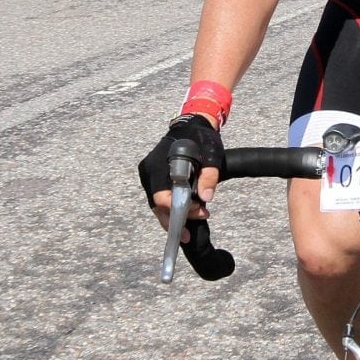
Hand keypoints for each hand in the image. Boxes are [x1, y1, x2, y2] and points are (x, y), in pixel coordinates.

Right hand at [137, 114, 223, 234]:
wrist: (191, 127)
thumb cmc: (201, 139)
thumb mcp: (211, 154)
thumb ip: (209, 175)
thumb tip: (206, 198)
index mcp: (159, 164)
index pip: (161, 196)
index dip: (178, 209)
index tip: (199, 210)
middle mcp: (148, 172)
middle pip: (157, 205)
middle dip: (174, 220)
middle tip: (189, 233)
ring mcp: (148, 176)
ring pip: (156, 205)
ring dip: (172, 218)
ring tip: (187, 231)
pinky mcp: (152, 179)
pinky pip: (158, 200)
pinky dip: (169, 210)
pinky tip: (182, 218)